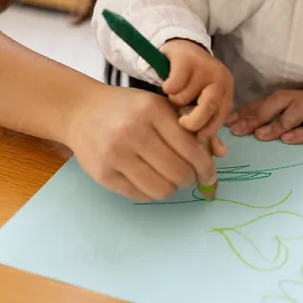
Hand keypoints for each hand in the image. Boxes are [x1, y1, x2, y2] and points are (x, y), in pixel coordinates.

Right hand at [61, 85, 226, 201]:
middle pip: (178, 173)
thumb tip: (221, 154)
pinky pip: (140, 196)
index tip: (210, 175)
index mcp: (152, 111)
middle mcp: (133, 132)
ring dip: (172, 188)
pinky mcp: (103, 174)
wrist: (82, 111)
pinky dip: (152, 192)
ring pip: (161, 189)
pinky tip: (150, 179)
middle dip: (189, 179)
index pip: (190, 148)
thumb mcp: (161, 107)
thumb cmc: (129, 108)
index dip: (206, 167)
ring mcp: (115, 155)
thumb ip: (191, 128)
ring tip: (168, 177)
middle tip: (187, 175)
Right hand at [159, 39, 233, 138]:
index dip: (206, 130)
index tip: (192, 139)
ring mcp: (205, 66)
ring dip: (175, 101)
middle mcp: (220, 77)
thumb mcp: (199, 105)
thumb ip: (207, 129)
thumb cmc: (189, 83)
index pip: (220, 117)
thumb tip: (220, 155)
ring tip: (174, 95)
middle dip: (192, 121)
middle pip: (209, 107)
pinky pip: (175, 84)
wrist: (179, 50)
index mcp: (226, 91)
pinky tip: (167, 85)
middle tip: (180, 123)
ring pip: (187, 97)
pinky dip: (167, 88)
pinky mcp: (187, 58)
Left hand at [225, 90, 302, 143]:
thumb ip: (277, 130)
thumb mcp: (298, 134)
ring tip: (263, 136)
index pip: (272, 100)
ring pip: (301, 107)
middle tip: (242, 130)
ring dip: (279, 122)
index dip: (250, 110)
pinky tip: (289, 140)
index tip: (230, 123)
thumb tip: (244, 132)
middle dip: (260, 113)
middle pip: (284, 98)